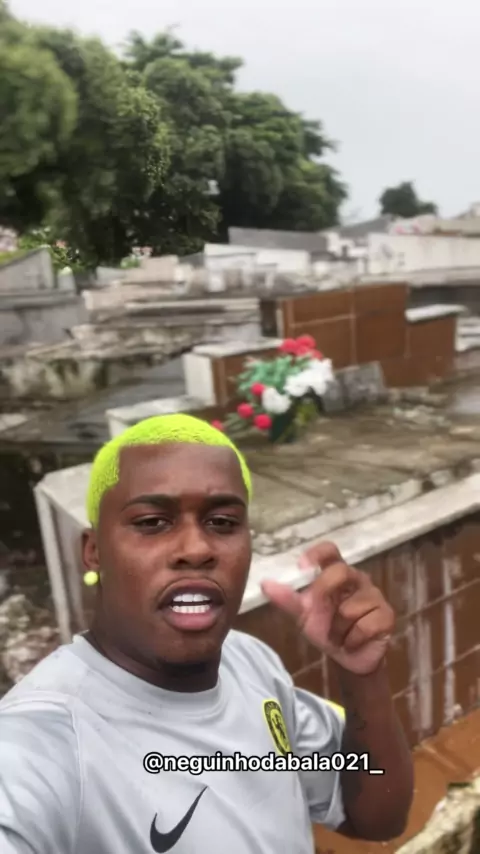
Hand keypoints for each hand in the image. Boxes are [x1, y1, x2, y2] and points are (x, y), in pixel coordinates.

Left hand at [261, 541, 393, 675]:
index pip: (331, 551)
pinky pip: (364, 627)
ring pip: (350, 609)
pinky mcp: (386, 616)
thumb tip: (264, 584)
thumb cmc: (326, 628)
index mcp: (337, 574)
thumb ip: (286, 599)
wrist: (347, 658)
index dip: (317, 553)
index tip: (302, 567)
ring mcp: (375, 596)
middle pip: (341, 572)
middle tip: (320, 615)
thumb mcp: (303, 615)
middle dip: (324, 595)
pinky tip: (353, 642)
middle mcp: (358, 579)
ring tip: (340, 635)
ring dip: (338, 630)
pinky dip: (352, 640)